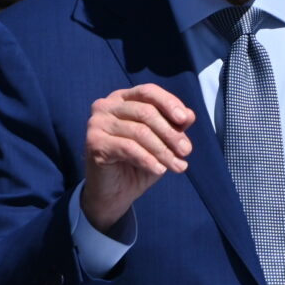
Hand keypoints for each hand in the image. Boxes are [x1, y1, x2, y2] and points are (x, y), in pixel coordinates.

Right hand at [81, 83, 194, 231]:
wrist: (116, 193)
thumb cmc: (139, 162)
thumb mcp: (162, 142)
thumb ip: (173, 126)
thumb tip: (189, 115)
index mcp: (122, 98)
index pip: (148, 91)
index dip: (169, 103)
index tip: (185, 120)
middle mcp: (106, 106)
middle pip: (145, 112)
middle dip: (170, 133)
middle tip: (186, 151)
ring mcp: (97, 123)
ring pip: (139, 132)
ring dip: (163, 151)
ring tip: (178, 166)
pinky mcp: (94, 143)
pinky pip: (128, 147)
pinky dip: (147, 159)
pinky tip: (160, 170)